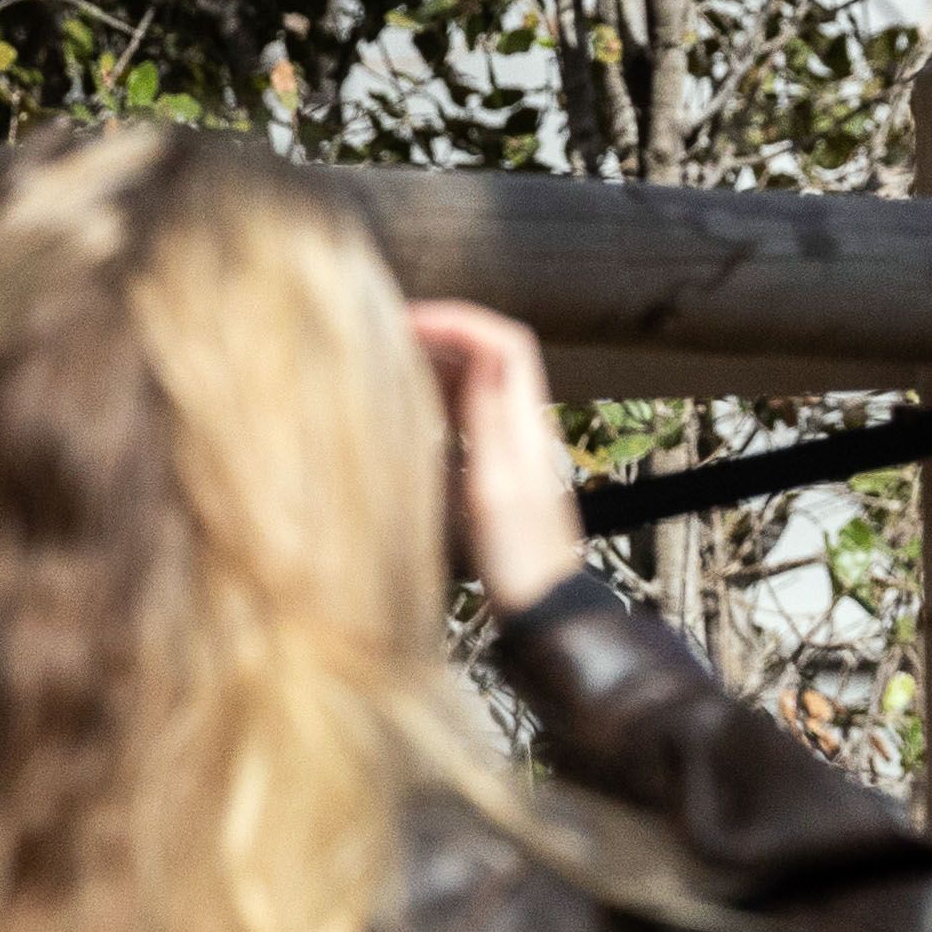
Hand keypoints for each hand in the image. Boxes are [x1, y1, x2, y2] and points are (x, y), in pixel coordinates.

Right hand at [410, 298, 588, 608]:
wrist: (543, 610)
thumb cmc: (518, 559)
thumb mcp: (495, 487)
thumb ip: (487, 417)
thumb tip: (484, 352)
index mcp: (526, 424)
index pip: (504, 342)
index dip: (459, 321)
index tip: (410, 323)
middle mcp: (524, 426)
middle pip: (490, 354)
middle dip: (442, 334)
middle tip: (388, 335)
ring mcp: (512, 446)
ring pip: (477, 382)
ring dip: (437, 362)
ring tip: (389, 359)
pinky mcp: (498, 467)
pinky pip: (468, 414)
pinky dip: (437, 396)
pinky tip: (407, 403)